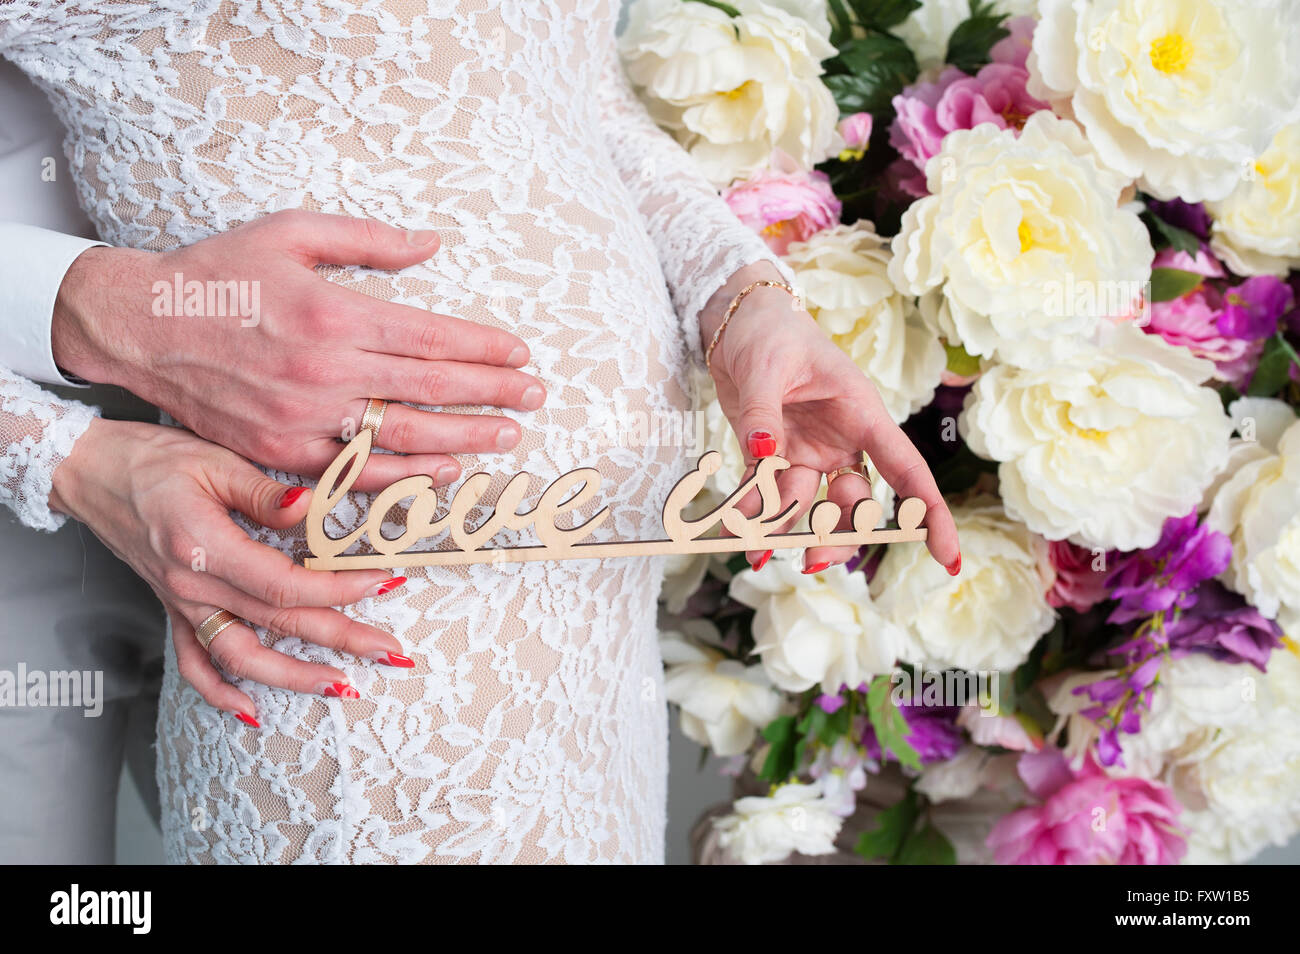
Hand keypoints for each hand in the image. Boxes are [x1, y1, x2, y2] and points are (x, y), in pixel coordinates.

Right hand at [50, 419, 415, 722]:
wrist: (89, 470)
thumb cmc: (153, 459)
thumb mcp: (215, 460)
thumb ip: (265, 493)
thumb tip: (313, 509)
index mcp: (207, 547)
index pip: (287, 586)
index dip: (341, 591)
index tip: (385, 583)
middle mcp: (194, 585)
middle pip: (279, 626)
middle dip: (343, 642)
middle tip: (393, 653)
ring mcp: (182, 603)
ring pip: (242, 659)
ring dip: (295, 679)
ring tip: (344, 688)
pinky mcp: (172, 608)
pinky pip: (194, 663)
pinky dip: (221, 693)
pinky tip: (253, 713)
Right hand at [52, 210, 545, 489]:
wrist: (140, 325)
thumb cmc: (218, 273)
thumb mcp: (290, 232)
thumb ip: (368, 239)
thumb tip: (433, 243)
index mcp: (333, 313)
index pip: (432, 337)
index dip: (484, 348)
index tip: (521, 355)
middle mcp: (325, 370)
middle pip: (431, 388)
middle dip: (492, 394)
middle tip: (535, 398)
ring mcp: (304, 419)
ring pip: (404, 436)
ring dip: (464, 439)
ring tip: (508, 438)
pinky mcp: (282, 452)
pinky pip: (357, 472)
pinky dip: (406, 476)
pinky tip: (444, 473)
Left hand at [702, 263, 959, 574]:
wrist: (737, 324)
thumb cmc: (769, 333)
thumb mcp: (766, 366)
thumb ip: (763, 413)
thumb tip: (763, 453)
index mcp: (861, 414)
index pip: (906, 470)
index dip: (929, 513)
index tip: (948, 557)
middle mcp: (841, 440)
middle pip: (855, 504)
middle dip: (838, 536)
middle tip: (810, 560)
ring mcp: (808, 452)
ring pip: (809, 506)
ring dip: (785, 528)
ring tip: (753, 549)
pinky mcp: (773, 457)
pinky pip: (767, 495)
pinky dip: (753, 515)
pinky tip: (737, 534)